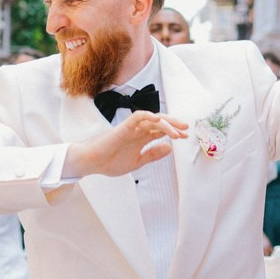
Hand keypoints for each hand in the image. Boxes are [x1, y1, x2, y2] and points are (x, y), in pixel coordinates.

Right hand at [64, 111, 186, 179]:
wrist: (92, 163)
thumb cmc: (110, 162)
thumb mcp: (137, 161)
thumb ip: (152, 154)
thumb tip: (169, 148)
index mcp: (141, 138)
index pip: (161, 131)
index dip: (174, 132)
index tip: (185, 137)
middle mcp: (138, 131)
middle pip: (159, 123)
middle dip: (174, 124)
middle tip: (187, 128)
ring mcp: (132, 128)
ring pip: (152, 119)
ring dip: (166, 123)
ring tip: (177, 130)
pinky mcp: (124, 127)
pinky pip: (137, 116)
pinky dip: (148, 115)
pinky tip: (158, 119)